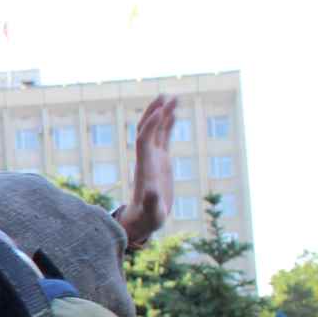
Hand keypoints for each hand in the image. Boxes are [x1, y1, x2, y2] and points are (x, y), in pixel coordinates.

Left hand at [117, 95, 176, 247]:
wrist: (143, 220)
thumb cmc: (148, 217)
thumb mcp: (152, 211)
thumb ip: (151, 201)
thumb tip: (151, 191)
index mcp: (145, 167)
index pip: (144, 140)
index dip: (150, 126)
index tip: (160, 111)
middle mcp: (147, 159)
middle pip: (147, 130)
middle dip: (155, 113)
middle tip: (166, 96)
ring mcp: (154, 158)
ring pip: (156, 131)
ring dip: (163, 114)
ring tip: (173, 97)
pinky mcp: (161, 162)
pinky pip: (164, 139)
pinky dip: (168, 125)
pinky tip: (175, 113)